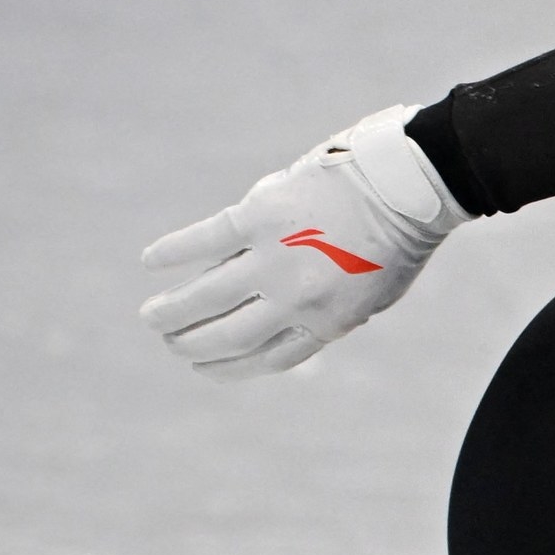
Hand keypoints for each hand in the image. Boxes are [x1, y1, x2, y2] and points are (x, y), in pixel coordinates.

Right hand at [138, 105, 469, 379]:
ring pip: (208, 296)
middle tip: (169, 342)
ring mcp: (276, 257)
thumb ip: (325, 314)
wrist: (405, 187)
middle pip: (228, 335)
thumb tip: (279, 324)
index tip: (202, 367)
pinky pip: (205, 240)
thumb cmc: (393, 241)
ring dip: (173, 311)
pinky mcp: (260, 216)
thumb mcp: (369, 296)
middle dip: (192, 345)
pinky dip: (173, 252)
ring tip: (150, 317)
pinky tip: (150, 261)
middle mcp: (296, 299)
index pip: (264, 358)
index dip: (227, 368)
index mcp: (326, 323)